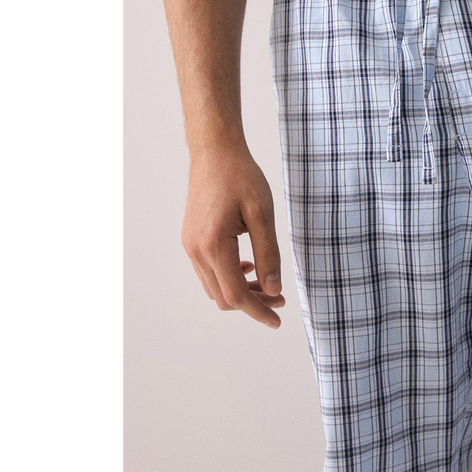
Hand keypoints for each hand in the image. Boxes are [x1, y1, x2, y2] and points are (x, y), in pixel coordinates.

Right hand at [181, 147, 284, 328]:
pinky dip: (229, 276)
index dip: (258, 311)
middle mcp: (196, 250)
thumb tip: (274, 289)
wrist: (215, 151)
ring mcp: (190, 245)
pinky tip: (248, 266)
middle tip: (280, 299)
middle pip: (223, 297)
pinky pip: (208, 271)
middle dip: (253, 303)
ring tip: (267, 284)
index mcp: (214, 245)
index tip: (278, 319)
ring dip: (240, 291)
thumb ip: (269, 254)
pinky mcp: (191, 238)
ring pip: (214, 286)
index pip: (235, 295)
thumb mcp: (262, 213)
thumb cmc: (241, 176)